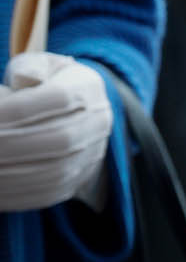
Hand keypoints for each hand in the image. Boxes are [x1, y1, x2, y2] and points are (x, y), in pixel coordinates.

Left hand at [0, 52, 113, 212]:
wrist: (78, 115)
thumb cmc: (47, 85)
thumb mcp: (40, 67)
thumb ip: (28, 68)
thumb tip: (22, 79)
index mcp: (88, 88)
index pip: (58, 98)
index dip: (17, 109)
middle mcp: (98, 123)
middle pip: (59, 139)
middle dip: (11, 144)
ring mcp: (92, 155)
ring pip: (55, 171)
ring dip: (11, 174)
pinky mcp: (77, 180)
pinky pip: (49, 193)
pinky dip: (17, 194)